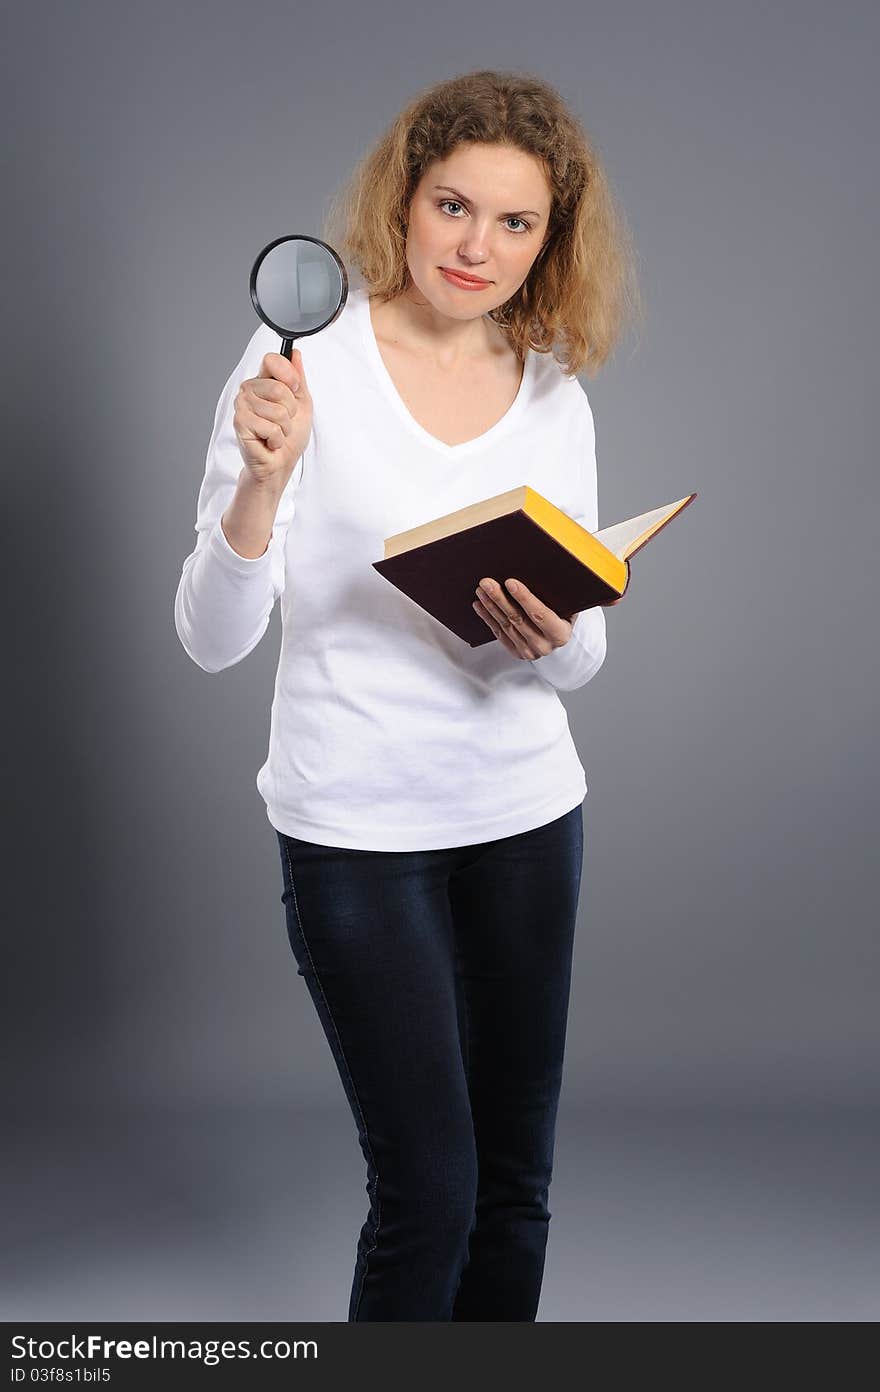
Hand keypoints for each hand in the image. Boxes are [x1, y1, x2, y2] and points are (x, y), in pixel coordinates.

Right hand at [233, 349, 312, 489]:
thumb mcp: (302, 403)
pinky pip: (270, 427)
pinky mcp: (240, 424)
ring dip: (284, 428)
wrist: (280, 463)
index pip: (272, 360)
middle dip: (291, 411)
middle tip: (284, 422)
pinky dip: (277, 439)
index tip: (294, 388)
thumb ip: (298, 379)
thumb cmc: (290, 436)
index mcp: (263, 381)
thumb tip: (295, 354)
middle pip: (279, 388)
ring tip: (276, 433)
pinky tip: (269, 441)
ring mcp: (242, 406)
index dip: (288, 374)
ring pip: (277, 410)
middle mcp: (249, 389)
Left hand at [473, 578, 622, 659]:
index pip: (540, 614)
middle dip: (500, 599)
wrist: (560, 640)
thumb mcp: (582, 607)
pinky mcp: (516, 652)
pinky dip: (487, 618)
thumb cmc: (569, 614)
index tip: (511, 581)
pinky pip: (498, 633)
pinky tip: (479, 604)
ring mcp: (528, 651)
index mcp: (561, 634)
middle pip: (518, 620)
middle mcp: (544, 646)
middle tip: (487, 581)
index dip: (525, 598)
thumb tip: (619, 597)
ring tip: (481, 588)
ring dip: (491, 606)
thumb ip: (599, 599)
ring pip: (506, 625)